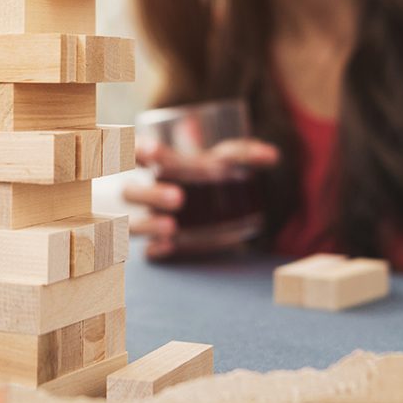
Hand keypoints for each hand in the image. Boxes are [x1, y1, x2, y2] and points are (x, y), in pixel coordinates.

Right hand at [124, 137, 278, 260]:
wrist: (200, 203)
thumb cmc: (203, 172)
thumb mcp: (219, 159)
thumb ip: (242, 154)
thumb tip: (272, 155)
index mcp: (151, 165)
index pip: (132, 154)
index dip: (137, 152)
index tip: (154, 154)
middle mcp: (140, 191)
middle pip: (130, 192)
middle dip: (151, 194)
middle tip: (179, 198)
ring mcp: (143, 219)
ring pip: (131, 223)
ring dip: (148, 225)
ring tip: (172, 228)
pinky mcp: (152, 244)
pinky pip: (144, 249)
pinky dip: (154, 249)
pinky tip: (168, 249)